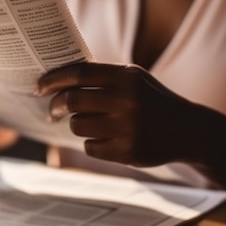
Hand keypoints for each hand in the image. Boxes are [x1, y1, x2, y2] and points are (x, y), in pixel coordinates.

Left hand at [35, 62, 208, 165]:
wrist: (188, 129)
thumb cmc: (151, 100)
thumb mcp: (134, 79)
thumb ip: (102, 77)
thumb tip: (57, 80)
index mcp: (127, 77)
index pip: (79, 74)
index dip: (53, 79)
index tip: (38, 87)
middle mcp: (127, 100)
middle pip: (73, 101)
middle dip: (57, 106)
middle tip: (53, 111)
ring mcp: (128, 128)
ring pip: (78, 126)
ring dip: (77, 125)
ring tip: (92, 124)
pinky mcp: (128, 152)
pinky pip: (90, 147)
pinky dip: (92, 143)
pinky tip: (108, 139)